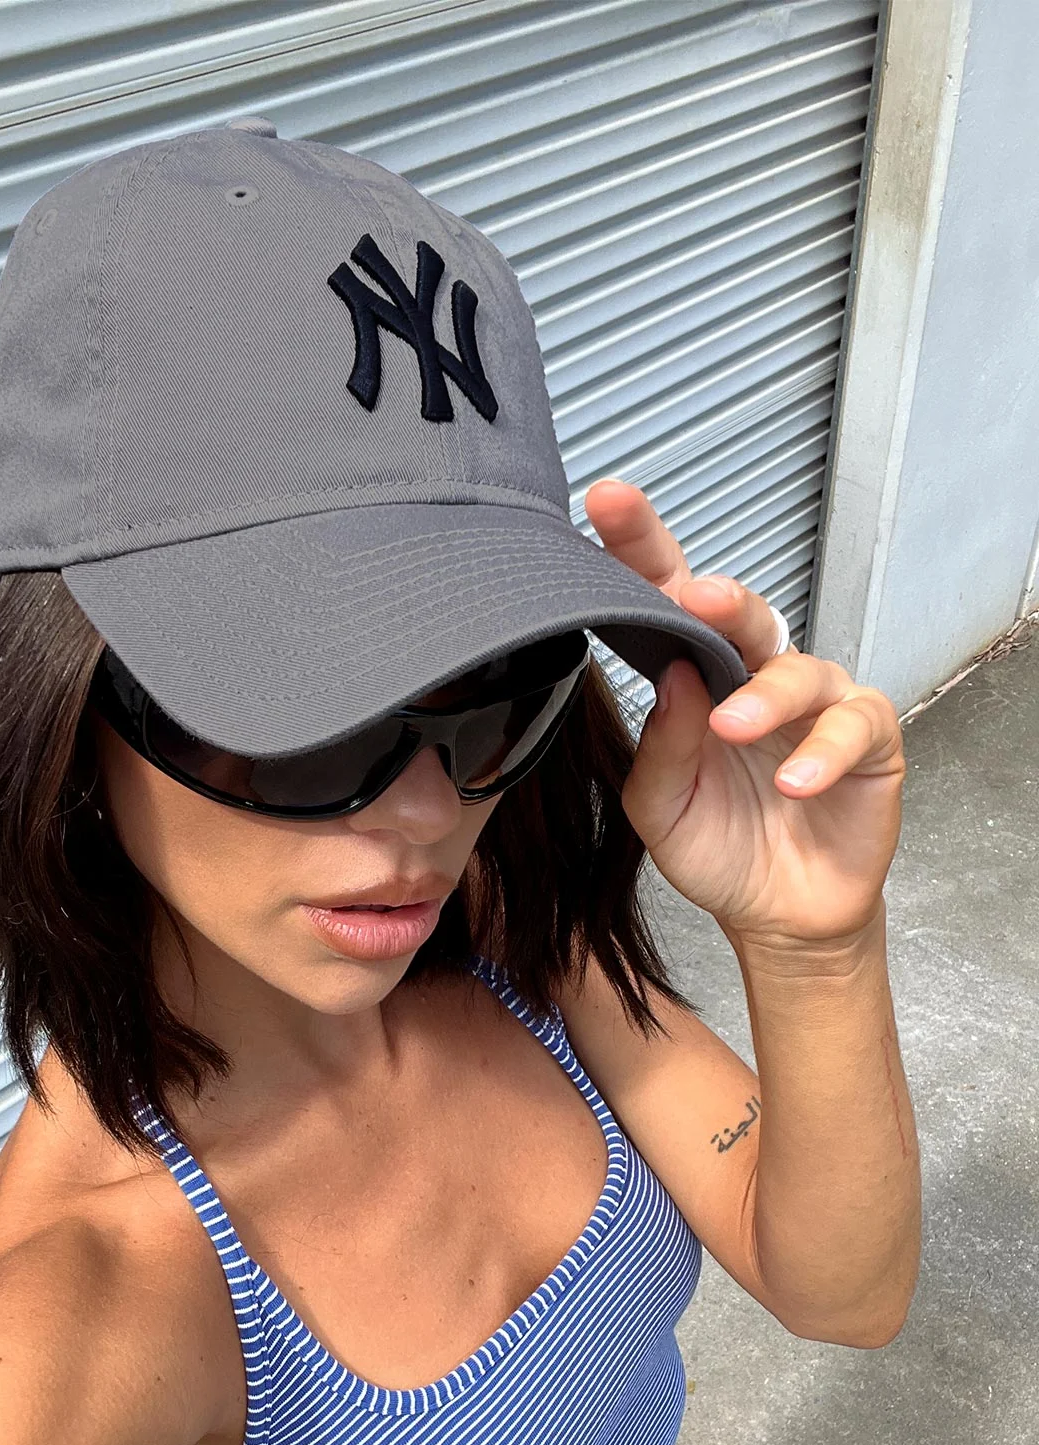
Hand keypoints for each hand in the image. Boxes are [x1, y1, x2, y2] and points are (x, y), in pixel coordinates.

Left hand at [585, 481, 905, 947]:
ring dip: (764, 696)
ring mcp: (815, 703)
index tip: (606, 503)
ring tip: (733, 728)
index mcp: (697, 677)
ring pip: (796, 667)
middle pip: (741, 610)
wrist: (776, 913)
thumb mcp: (661, 806)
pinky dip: (821, 752)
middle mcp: (756, 675)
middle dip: (717, 596)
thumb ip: (662, 744)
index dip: (640, 550)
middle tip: (693, 598)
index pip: (667, 602)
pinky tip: (794, 783)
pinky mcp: (867, 739)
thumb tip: (671, 674)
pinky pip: (850, 726)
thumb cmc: (716, 845)